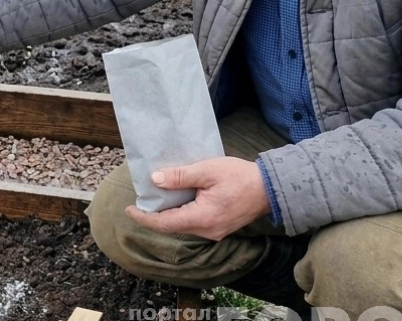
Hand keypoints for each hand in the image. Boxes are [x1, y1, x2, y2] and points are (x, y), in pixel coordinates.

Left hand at [125, 157, 271, 240]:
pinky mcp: (220, 228)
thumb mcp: (207, 170)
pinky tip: (177, 200)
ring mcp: (215, 232)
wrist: (271, 187)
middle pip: (172, 226)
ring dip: (168, 214)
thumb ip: (180, 176)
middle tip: (140, 201)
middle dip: (154, 215)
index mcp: (202, 219)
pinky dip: (181, 213)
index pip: (165, 224)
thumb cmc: (241, 177)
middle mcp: (207, 231)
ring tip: (155, 199)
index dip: (145, 218)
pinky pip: (194, 223)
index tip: (129, 210)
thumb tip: (155, 180)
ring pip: (183, 226)